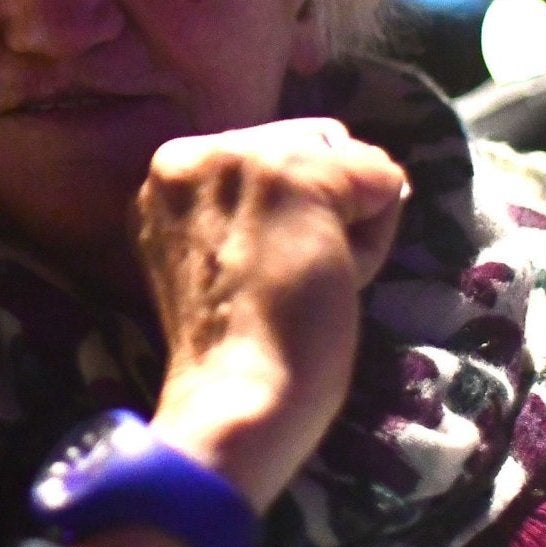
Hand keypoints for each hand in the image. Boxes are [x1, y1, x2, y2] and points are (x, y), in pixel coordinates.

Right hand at [134, 119, 407, 513]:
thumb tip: (374, 173)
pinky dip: (377, 233)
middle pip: (304, 148)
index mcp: (164, 176)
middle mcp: (192, 152)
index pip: (261, 157)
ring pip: (344, 161)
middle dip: (317, 210)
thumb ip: (250, 207)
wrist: (236, 398)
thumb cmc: (237, 350)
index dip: (282, 217)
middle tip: (280, 283)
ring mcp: (242, 158)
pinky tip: (333, 277)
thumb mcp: (219, 257)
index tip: (254, 276)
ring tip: (305, 281)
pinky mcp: (296, 177)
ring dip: (347, 223)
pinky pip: (380, 176)